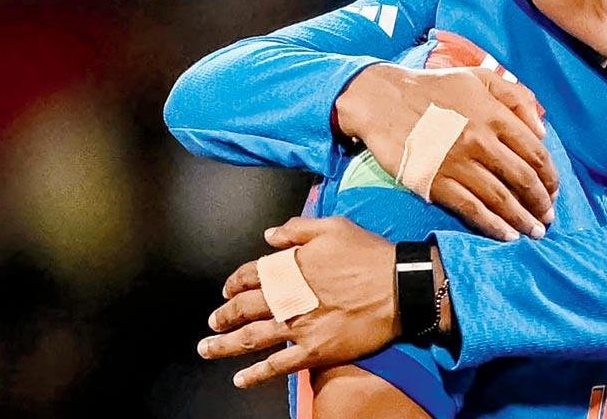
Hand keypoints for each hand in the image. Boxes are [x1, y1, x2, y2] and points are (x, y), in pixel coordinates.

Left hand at [196, 217, 405, 387]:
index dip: (234, 283)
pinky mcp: (313, 351)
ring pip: (250, 339)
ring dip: (224, 345)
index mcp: (288, 266)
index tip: (227, 290)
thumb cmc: (369, 254)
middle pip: (243, 308)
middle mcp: (285, 297)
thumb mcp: (334, 227)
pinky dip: (256, 374)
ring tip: (207, 349)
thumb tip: (269, 236)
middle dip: (223, 315)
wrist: (399, 287)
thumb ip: (297, 229)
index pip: (250, 274)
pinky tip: (240, 379)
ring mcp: (297, 327)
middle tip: (213, 322)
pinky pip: (277, 366)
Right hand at [335, 64, 558, 240]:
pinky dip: (493, 225)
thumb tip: (542, 130)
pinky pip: (471, 208)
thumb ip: (516, 97)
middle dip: (541, 203)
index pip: (536, 153)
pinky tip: (507, 235)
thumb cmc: (435, 87)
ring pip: (501, 198)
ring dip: (522, 219)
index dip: (550, 177)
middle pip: (523, 179)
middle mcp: (481, 141)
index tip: (554, 191)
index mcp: (495, 115)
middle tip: (548, 217)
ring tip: (535, 232)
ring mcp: (457, 163)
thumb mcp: (479, 76)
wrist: (383, 100)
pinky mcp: (435, 181)